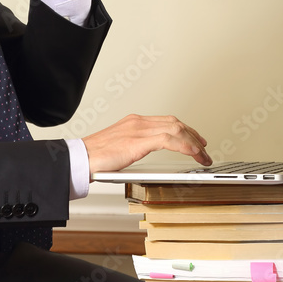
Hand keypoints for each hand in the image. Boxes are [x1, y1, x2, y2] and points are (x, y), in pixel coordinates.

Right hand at [82, 114, 212, 177]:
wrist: (78, 159)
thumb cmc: (94, 158)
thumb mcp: (119, 149)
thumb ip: (134, 149)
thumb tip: (145, 160)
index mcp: (133, 122)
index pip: (166, 121)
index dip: (184, 129)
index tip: (194, 139)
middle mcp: (138, 122)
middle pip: (175, 123)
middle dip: (193, 135)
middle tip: (204, 148)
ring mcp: (138, 130)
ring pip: (176, 129)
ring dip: (193, 142)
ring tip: (202, 155)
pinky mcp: (138, 141)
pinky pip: (169, 140)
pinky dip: (184, 146)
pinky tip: (192, 154)